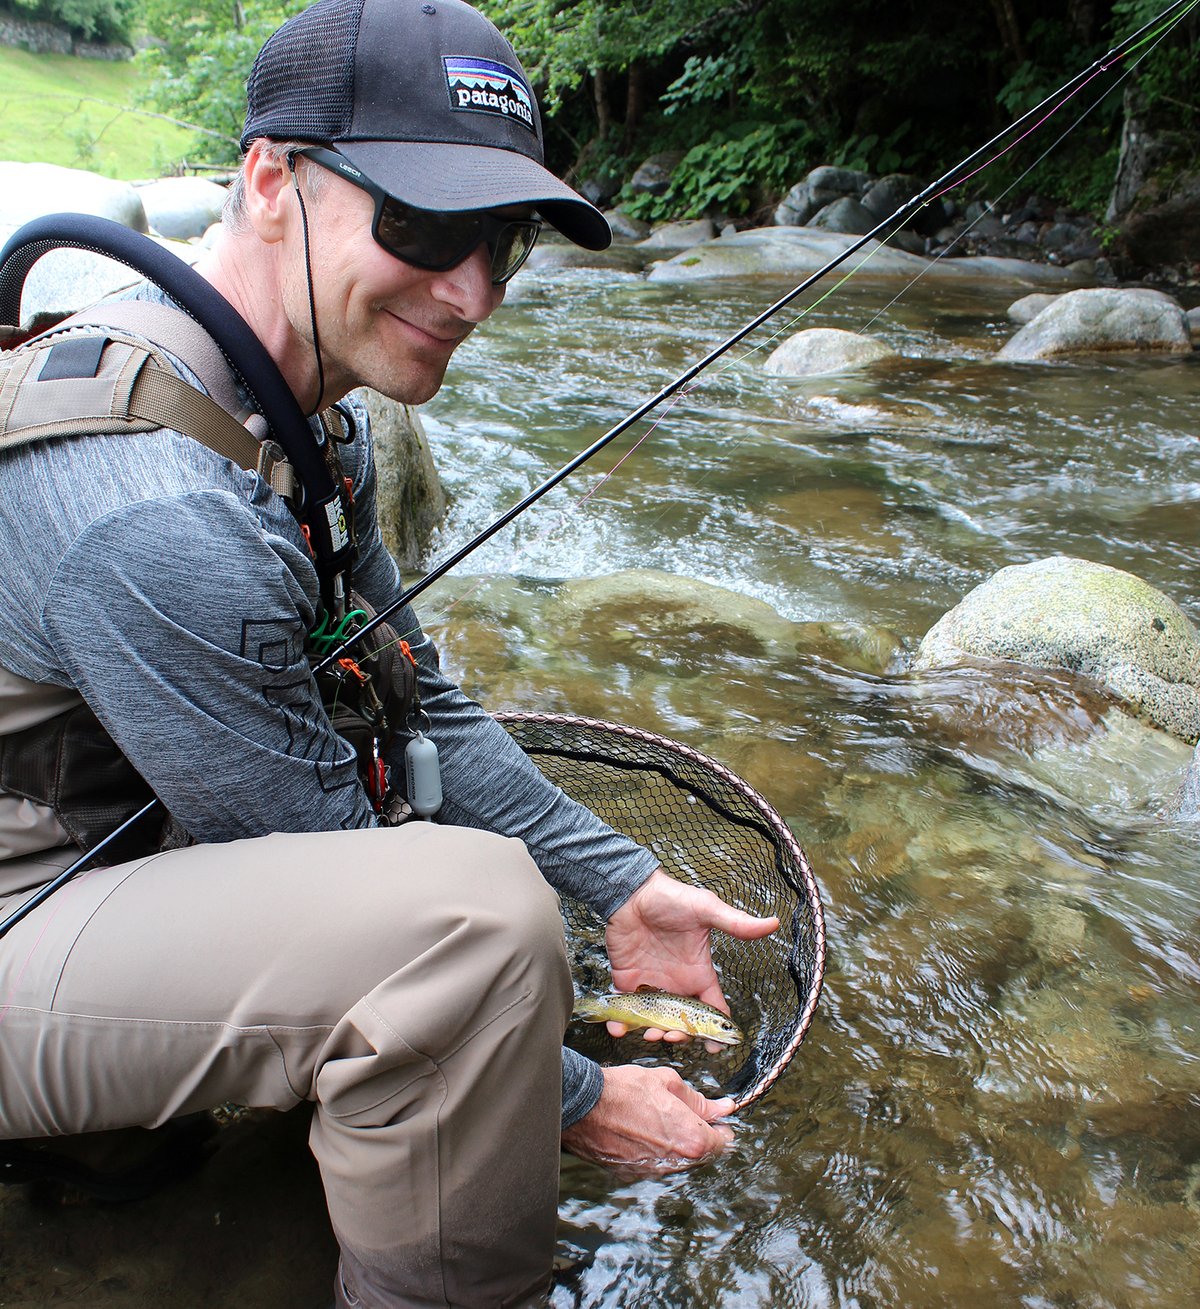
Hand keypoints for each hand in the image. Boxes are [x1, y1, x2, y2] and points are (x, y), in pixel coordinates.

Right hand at [560, 1065, 734, 1174]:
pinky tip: (639, 1131)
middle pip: (700, 1154)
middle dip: (697, 1135)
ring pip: (676, 1161)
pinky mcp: (633, 1175)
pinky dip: (652, 1151)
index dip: (720, 1127)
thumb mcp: (668, 1082)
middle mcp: (676, 1163)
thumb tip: (721, 1108)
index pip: (723, 1143)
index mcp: (691, 1139)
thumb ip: (698, 1101)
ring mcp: (653, 1172)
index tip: (713, 1117)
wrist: (584, 1106)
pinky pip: (653, 1165)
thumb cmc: (625, 1090)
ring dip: (674, 1145)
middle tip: (682, 1114)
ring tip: (655, 1120)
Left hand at [604, 867, 778, 1044]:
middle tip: (673, 1036)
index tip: (715, 1047)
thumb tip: (772, 923)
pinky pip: (625, 1010)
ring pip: (655, 1022)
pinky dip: (620, 1024)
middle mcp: (677, 984)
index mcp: (698, 973)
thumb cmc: (671, 898)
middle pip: (683, 1023)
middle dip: (681, 1036)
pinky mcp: (627, 982)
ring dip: (653, 1034)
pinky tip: (617, 1029)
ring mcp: (652, 985)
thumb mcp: (706, 910)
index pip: (712, 1008)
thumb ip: (736, 923)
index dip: (715, 1031)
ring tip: (649, 1033)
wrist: (632, 891)